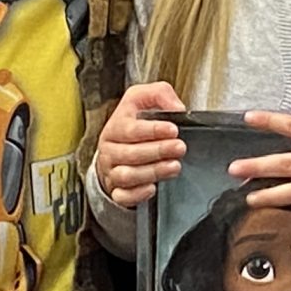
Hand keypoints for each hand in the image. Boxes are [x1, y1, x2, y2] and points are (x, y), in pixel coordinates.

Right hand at [96, 81, 186, 207]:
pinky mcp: (116, 189)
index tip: (172, 129)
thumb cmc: (132, 123)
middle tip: (179, 148)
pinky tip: (153, 187)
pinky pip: (123, 196)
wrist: (114, 148)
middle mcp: (111, 149)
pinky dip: (137, 194)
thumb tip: (177, 107)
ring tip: (174, 166)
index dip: (152, 130)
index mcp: (116, 125)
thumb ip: (160, 94)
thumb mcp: (142, 98)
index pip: (130, 129)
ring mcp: (111, 170)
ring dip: (153, 172)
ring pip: (127, 175)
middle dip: (158, 151)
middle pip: (130, 153)